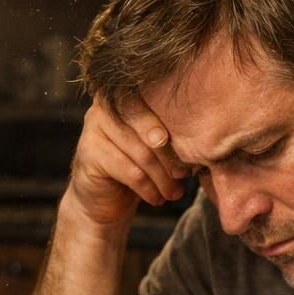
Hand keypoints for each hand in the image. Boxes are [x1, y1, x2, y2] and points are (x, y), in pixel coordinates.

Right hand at [64, 93, 187, 227]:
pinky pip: (130, 171)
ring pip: (141, 151)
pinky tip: (157, 199)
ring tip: (174, 193)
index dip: (174, 123)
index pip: (154, 100)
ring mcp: (93, 127)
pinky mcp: (88, 153)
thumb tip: (205, 140)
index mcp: (126, 94)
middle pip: (147, 124)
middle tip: (184, 174)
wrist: (104, 200)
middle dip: (169, 153)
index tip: (193, 149)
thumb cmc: (138, 167)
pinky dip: (149, 189)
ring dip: (162, 177)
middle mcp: (106, 105)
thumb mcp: (156, 148)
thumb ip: (171, 135)